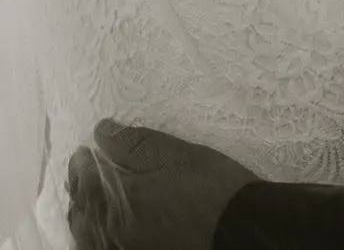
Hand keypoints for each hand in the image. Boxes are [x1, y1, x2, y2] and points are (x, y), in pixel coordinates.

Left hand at [66, 120, 259, 249]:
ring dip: (83, 216)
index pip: (87, 181)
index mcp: (123, 200)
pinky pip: (103, 249)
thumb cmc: (212, 187)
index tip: (84, 149)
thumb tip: (102, 131)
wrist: (240, 230)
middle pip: (83, 213)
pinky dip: (94, 239)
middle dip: (78, 189)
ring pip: (89, 237)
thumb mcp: (178, 154)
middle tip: (80, 171)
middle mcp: (116, 232)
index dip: (82, 163)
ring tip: (86, 202)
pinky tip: (103, 232)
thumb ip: (136, 144)